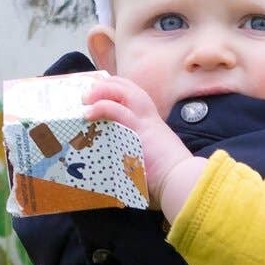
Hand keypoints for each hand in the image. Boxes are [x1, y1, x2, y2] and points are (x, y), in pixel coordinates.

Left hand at [81, 71, 205, 220]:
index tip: (96, 91)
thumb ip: (130, 150)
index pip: (132, 93)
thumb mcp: (146, 155)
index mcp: (150, 121)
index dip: (113, 88)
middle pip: (128, 86)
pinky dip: (102, 107)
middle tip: (87, 92)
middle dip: (106, 84)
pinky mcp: (139, 130)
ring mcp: (145, 122)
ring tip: (85, 98)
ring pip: (124, 92)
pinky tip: (89, 113)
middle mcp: (148, 116)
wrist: (179, 180)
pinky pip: (118, 110)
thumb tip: (108, 157)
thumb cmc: (164, 175)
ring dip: (102, 90)